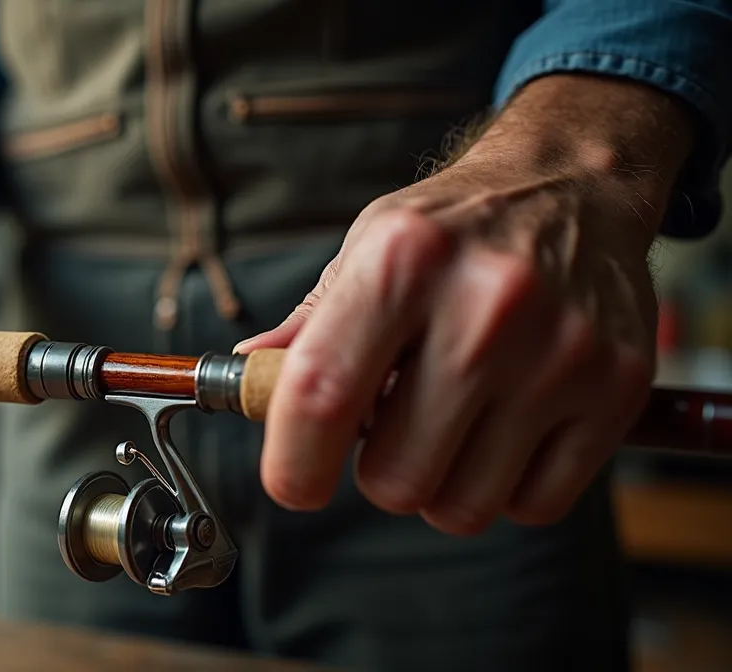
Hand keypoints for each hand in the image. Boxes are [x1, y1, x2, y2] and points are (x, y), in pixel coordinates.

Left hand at [236, 75, 693, 534]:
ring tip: (451, 424)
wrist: (576, 185)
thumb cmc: (455, 228)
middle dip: (379, 471)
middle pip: (394, 476)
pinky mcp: (615, 389)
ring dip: (442, 486)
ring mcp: (558, 352)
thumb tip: (247, 380)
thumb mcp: (369, 246)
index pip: (321, 397)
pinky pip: (534, 505)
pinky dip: (508, 489)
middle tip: (395, 427)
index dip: (293, 463)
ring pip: (463, 506)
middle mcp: (485, 306)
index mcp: (402, 263)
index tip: (295, 482)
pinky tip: (506, 430)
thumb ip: (309, 324)